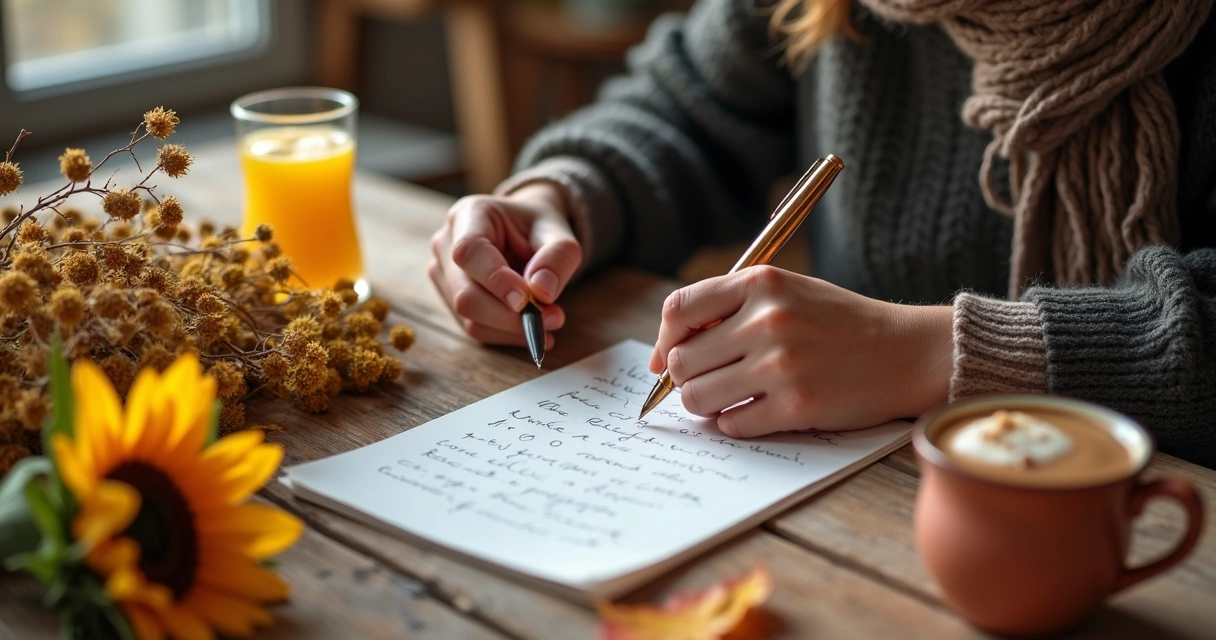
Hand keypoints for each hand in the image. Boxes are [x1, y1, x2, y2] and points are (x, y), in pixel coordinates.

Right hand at [429, 183, 582, 347]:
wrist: (527, 232)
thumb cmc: (540, 228)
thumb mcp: (560, 234)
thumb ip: (557, 257)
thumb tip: (541, 291)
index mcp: (470, 214)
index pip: (469, 251)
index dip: (495, 280)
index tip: (527, 300)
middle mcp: (446, 242)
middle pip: (465, 294)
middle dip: (510, 316)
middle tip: (553, 319)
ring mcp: (443, 273)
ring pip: (468, 317)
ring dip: (511, 329)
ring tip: (549, 323)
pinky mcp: (450, 298)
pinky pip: (474, 327)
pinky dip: (505, 334)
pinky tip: (531, 329)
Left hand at [649, 266, 952, 436]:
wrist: (907, 352)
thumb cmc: (840, 324)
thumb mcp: (789, 292)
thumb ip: (731, 308)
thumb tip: (665, 354)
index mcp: (761, 283)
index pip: (678, 310)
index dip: (665, 340)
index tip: (667, 360)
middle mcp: (767, 320)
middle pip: (683, 361)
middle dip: (687, 379)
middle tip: (710, 383)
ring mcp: (781, 365)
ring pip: (698, 398)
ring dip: (706, 405)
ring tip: (730, 400)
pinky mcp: (797, 406)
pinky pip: (733, 426)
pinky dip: (736, 425)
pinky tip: (759, 412)